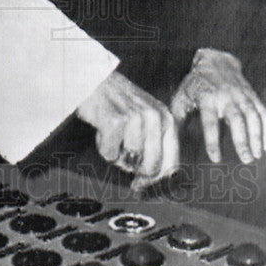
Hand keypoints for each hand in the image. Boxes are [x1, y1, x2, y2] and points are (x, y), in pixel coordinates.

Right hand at [77, 71, 178, 189]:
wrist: (94, 81)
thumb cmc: (119, 106)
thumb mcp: (146, 122)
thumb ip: (154, 149)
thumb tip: (149, 184)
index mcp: (167, 119)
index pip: (171, 164)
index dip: (156, 181)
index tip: (140, 185)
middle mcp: (155, 117)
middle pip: (151, 168)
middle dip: (133, 166)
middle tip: (121, 149)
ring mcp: (136, 118)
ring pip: (129, 162)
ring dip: (116, 153)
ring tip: (111, 133)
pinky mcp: (116, 121)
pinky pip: (109, 154)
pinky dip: (103, 146)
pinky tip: (102, 128)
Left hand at [170, 48, 265, 164]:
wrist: (215, 61)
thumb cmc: (196, 83)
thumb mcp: (182, 95)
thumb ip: (178, 117)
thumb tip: (172, 139)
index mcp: (206, 97)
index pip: (209, 121)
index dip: (212, 140)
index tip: (216, 158)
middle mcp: (226, 95)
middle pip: (237, 119)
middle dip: (242, 140)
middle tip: (246, 160)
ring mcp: (241, 94)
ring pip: (253, 115)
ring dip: (257, 136)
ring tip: (257, 155)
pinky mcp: (252, 95)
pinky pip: (263, 111)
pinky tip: (265, 144)